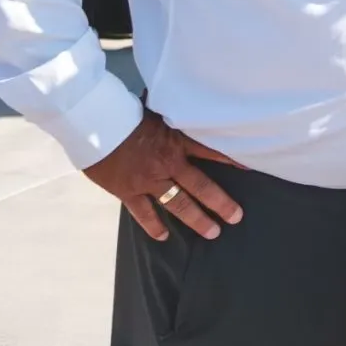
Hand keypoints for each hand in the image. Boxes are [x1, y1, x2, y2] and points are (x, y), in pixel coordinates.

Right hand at [81, 110, 245, 240]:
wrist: (94, 124)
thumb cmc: (124, 112)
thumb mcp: (156, 112)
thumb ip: (172, 119)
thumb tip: (186, 109)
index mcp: (176, 141)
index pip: (211, 151)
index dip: (232, 160)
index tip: (250, 169)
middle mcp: (168, 163)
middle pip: (201, 186)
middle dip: (220, 203)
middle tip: (236, 216)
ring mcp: (149, 181)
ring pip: (178, 204)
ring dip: (196, 219)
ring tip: (213, 232)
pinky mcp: (128, 192)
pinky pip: (144, 213)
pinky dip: (153, 226)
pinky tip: (163, 237)